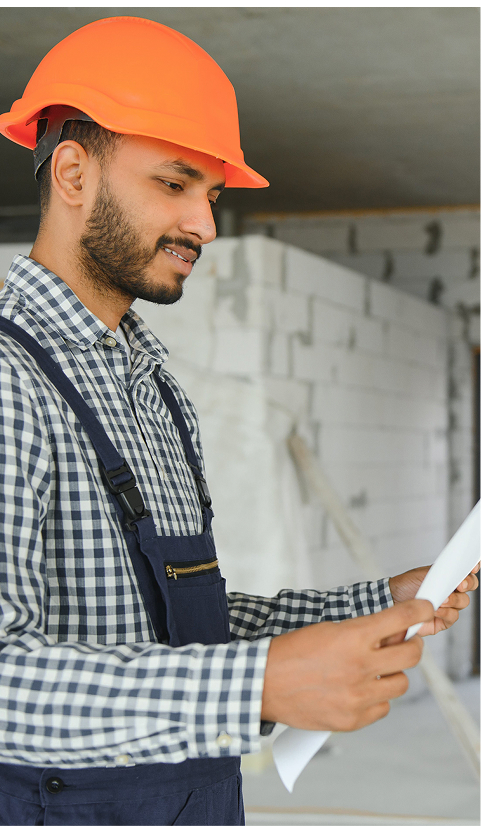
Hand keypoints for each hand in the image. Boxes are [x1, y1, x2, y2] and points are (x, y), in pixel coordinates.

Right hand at [261, 599, 432, 730]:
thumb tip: (392, 633)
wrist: (263, 683)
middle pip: (412, 655)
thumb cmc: (291, 652)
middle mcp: (360, 666)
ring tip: (373, 671)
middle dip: (411, 646)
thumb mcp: (328, 630)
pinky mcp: (353, 719)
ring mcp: (358, 696)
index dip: (419, 610)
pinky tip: (357, 690)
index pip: (401, 618)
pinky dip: (375, 698)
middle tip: (403, 644)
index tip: (424, 609)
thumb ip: (362, 632)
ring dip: (392, 674)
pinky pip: (383, 707)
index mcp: (353, 637)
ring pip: (401, 683)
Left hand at [389, 563, 479, 635]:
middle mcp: (451, 590)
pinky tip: (436, 609)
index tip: (473, 567)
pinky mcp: (443, 620)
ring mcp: (449, 605)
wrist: (393, 599)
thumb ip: (441, 572)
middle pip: (470, 586)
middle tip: (460, 584)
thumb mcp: (424, 573)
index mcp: (447, 576)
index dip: (472, 568)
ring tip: (441, 598)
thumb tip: (456, 574)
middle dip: (467, 584)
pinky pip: (453, 616)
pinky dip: (445, 612)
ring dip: (453, 599)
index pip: (466, 571)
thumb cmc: (406, 584)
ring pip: (463, 602)